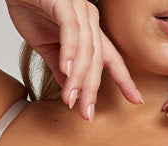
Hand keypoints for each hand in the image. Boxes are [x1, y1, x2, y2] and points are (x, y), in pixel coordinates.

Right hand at [5, 0, 143, 119]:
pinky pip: (72, 31)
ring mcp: (79, 10)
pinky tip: (67, 70)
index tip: (136, 100)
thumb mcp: (47, 46)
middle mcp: (89, 20)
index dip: (124, 80)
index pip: (110, 59)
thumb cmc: (31, 7)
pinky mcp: (64, 3)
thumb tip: (71, 93)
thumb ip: (61, 68)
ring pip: (86, 49)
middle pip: (97, 61)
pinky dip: (70, 51)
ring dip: (78, 77)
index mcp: (89, 31)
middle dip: (92, 90)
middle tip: (87, 114)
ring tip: (70, 98)